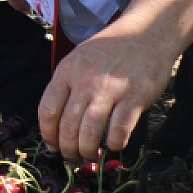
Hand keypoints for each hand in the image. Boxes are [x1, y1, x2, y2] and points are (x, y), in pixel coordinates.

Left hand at [38, 22, 178, 160]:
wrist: (145, 34)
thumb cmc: (110, 50)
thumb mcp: (79, 59)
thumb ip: (68, 85)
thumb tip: (57, 122)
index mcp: (66, 72)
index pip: (47, 111)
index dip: (48, 135)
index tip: (53, 147)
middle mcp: (85, 81)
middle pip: (67, 126)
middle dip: (68, 149)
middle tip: (73, 158)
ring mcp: (110, 89)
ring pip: (90, 132)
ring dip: (88, 151)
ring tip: (90, 156)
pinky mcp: (135, 97)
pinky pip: (120, 129)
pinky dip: (115, 143)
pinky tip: (115, 145)